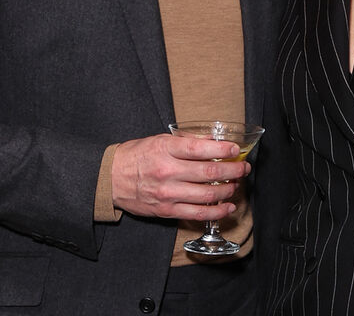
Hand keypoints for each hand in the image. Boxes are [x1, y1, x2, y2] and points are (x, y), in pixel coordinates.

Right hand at [111, 133, 248, 220]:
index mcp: (165, 149)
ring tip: (236, 185)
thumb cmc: (135, 157)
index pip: (201, 149)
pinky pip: (197, 214)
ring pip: (207, 194)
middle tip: (243, 168)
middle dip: (232, 170)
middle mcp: (167, 171)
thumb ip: (185, 141)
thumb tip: (211, 140)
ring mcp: (168, 193)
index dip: (223, 149)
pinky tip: (227, 207)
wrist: (109, 179)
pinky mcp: (166, 210)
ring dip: (228, 190)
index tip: (236, 149)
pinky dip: (216, 212)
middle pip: (209, 172)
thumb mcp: (158, 140)